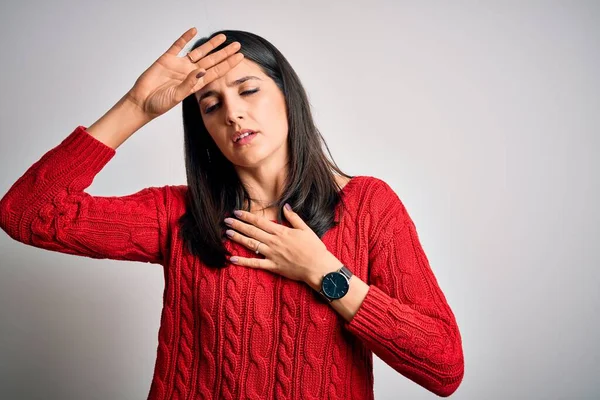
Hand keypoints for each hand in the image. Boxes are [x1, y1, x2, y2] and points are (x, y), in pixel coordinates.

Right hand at [126, 27, 243, 118]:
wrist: (142, 102)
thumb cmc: (159, 104)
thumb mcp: (177, 96)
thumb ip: (189, 83)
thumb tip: (201, 70)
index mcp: (195, 84)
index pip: (215, 72)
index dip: (227, 64)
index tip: (239, 58)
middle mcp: (190, 73)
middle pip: (211, 60)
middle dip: (224, 53)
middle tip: (237, 45)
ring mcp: (179, 65)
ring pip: (198, 52)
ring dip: (210, 44)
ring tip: (222, 37)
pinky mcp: (166, 59)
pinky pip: (178, 46)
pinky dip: (185, 38)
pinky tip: (194, 31)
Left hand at [224, 205, 342, 288]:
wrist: (318, 267)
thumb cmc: (314, 248)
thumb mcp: (306, 229)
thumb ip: (294, 218)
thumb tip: (285, 206)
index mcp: (281, 232)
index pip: (260, 222)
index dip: (247, 216)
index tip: (236, 212)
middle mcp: (274, 242)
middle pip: (252, 231)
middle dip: (238, 225)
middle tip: (226, 221)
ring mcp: (272, 254)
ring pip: (251, 245)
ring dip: (238, 239)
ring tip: (227, 234)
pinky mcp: (273, 266)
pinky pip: (255, 264)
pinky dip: (243, 262)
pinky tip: (232, 259)